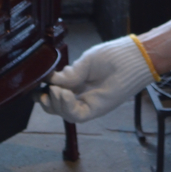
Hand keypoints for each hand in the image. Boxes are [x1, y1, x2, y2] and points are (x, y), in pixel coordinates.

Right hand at [39, 36, 155, 122]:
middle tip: (43, 92)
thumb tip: (50, 81)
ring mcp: (88, 103)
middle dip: (47, 102)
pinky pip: (77, 115)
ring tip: (57, 90)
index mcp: (77, 82)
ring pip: (64, 114)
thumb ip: (69, 74)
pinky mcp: (96, 109)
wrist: (133, 58)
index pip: (56, 92)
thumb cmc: (113, 56)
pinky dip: (67, 107)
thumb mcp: (86, 62)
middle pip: (57, 107)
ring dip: (56, 104)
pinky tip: (65, 94)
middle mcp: (81, 94)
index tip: (37, 85)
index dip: (45, 92)